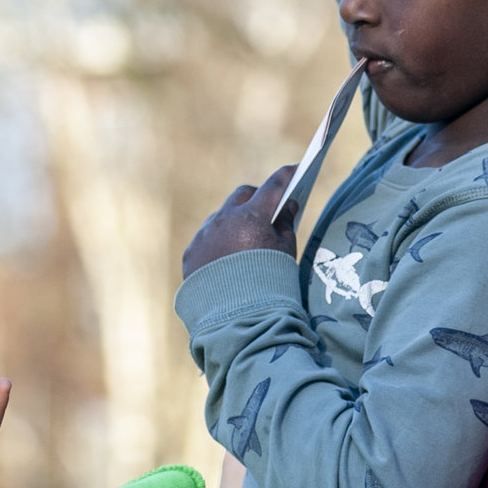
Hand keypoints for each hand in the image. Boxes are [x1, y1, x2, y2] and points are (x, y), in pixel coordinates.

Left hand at [182, 165, 297, 277]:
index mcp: (252, 216)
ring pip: (221, 218)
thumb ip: (286, 225)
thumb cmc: (270, 283)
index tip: (296, 169)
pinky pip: (205, 241)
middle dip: (256, 198)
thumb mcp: (286, 253)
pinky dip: (217, 244)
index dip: (287, 177)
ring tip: (246, 236)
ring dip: (233, 222)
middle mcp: (224, 219)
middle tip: (268, 208)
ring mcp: (204, 236)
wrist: (238, 317)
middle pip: (242, 196)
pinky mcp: (191, 254)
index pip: (273, 187)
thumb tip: (286, 206)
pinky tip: (226, 257)